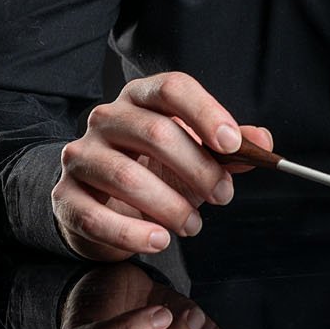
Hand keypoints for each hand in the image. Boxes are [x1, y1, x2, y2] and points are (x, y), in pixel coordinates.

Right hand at [52, 70, 274, 260]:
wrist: (98, 202)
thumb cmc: (152, 170)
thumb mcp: (193, 154)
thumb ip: (228, 148)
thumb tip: (263, 143)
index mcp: (141, 98)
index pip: (172, 88)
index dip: (205, 113)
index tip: (233, 144)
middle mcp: (106, 119)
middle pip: (155, 132)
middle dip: (198, 169)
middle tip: (223, 196)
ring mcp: (81, 155)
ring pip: (126, 176)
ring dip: (170, 206)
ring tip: (192, 225)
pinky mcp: (65, 196)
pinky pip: (96, 216)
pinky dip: (133, 234)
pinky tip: (158, 240)